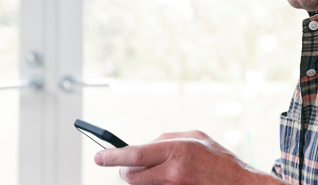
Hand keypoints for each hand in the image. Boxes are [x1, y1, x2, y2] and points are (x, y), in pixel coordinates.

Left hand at [94, 130, 283, 184]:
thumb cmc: (218, 159)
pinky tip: (170, 180)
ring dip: (142, 179)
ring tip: (160, 172)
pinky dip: (156, 184)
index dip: (112, 156)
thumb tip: (145, 144)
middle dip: (126, 171)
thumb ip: (167, 138)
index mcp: (176, 149)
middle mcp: (173, 171)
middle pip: (131, 176)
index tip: (99, 157)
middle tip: (127, 167)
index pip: (134, 154)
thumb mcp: (195, 137)